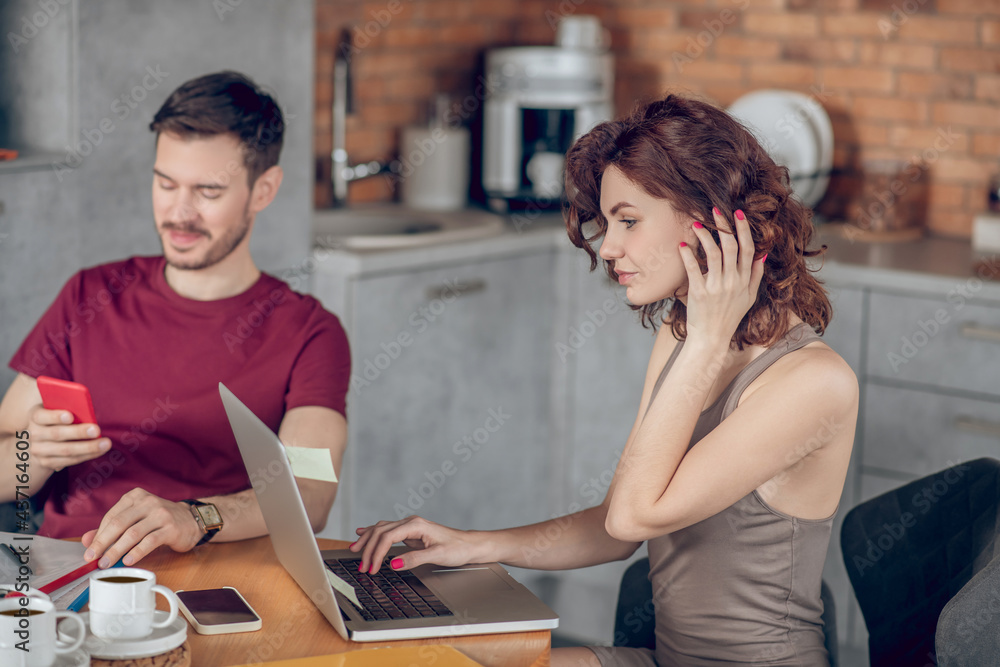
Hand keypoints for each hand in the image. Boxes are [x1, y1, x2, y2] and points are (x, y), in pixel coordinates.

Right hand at [26, 404, 110, 471]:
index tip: (70, 416)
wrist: (42, 438)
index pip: (41, 416)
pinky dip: (87, 455)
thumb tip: (86, 413)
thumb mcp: (58, 409)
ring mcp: (38, 450)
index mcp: (35, 416)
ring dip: (88, 448)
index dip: (55, 416)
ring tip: (105, 443)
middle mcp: (33, 434)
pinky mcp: (46, 462)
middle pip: (57, 434)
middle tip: (97, 430)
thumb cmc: (58, 417)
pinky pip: (69, 461)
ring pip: (65, 450)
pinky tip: (100, 451)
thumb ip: (68, 408)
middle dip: (78, 433)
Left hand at [81, 488, 201, 567]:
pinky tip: (128, 561)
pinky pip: (150, 541)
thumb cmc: (160, 520)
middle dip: (103, 543)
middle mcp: (148, 502)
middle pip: (119, 523)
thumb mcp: (136, 518)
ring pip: (133, 533)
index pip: (111, 516)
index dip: (98, 535)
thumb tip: (87, 540)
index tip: (90, 550)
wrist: (192, 520)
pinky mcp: (171, 528)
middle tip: (93, 558)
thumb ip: (112, 528)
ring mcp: (161, 514)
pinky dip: (137, 552)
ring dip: (117, 550)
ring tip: (106, 563)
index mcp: (136, 497)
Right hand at [350, 515, 482, 574]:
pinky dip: (373, 533)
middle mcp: (410, 523)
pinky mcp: (410, 533)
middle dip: (368, 548)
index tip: (371, 568)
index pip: (387, 537)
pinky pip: (387, 531)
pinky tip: (363, 533)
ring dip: (367, 540)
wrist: (469, 545)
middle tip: (361, 565)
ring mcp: (409, 527)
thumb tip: (393, 563)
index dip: (376, 553)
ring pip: (381, 529)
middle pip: (380, 531)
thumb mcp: (437, 555)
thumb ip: (414, 559)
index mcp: (415, 525)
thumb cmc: (457, 548)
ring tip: (354, 549)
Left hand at [680, 208, 764, 345]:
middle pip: (731, 247)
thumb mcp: (749, 297)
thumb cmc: (729, 317)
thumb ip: (755, 275)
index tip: (737, 213)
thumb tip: (762, 254)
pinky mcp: (699, 293)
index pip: (748, 249)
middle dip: (724, 226)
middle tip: (715, 210)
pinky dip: (688, 255)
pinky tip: (682, 245)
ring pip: (714, 254)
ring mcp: (716, 287)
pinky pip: (693, 269)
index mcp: (745, 280)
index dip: (743, 229)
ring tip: (696, 224)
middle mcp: (733, 281)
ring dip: (705, 236)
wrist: (712, 338)